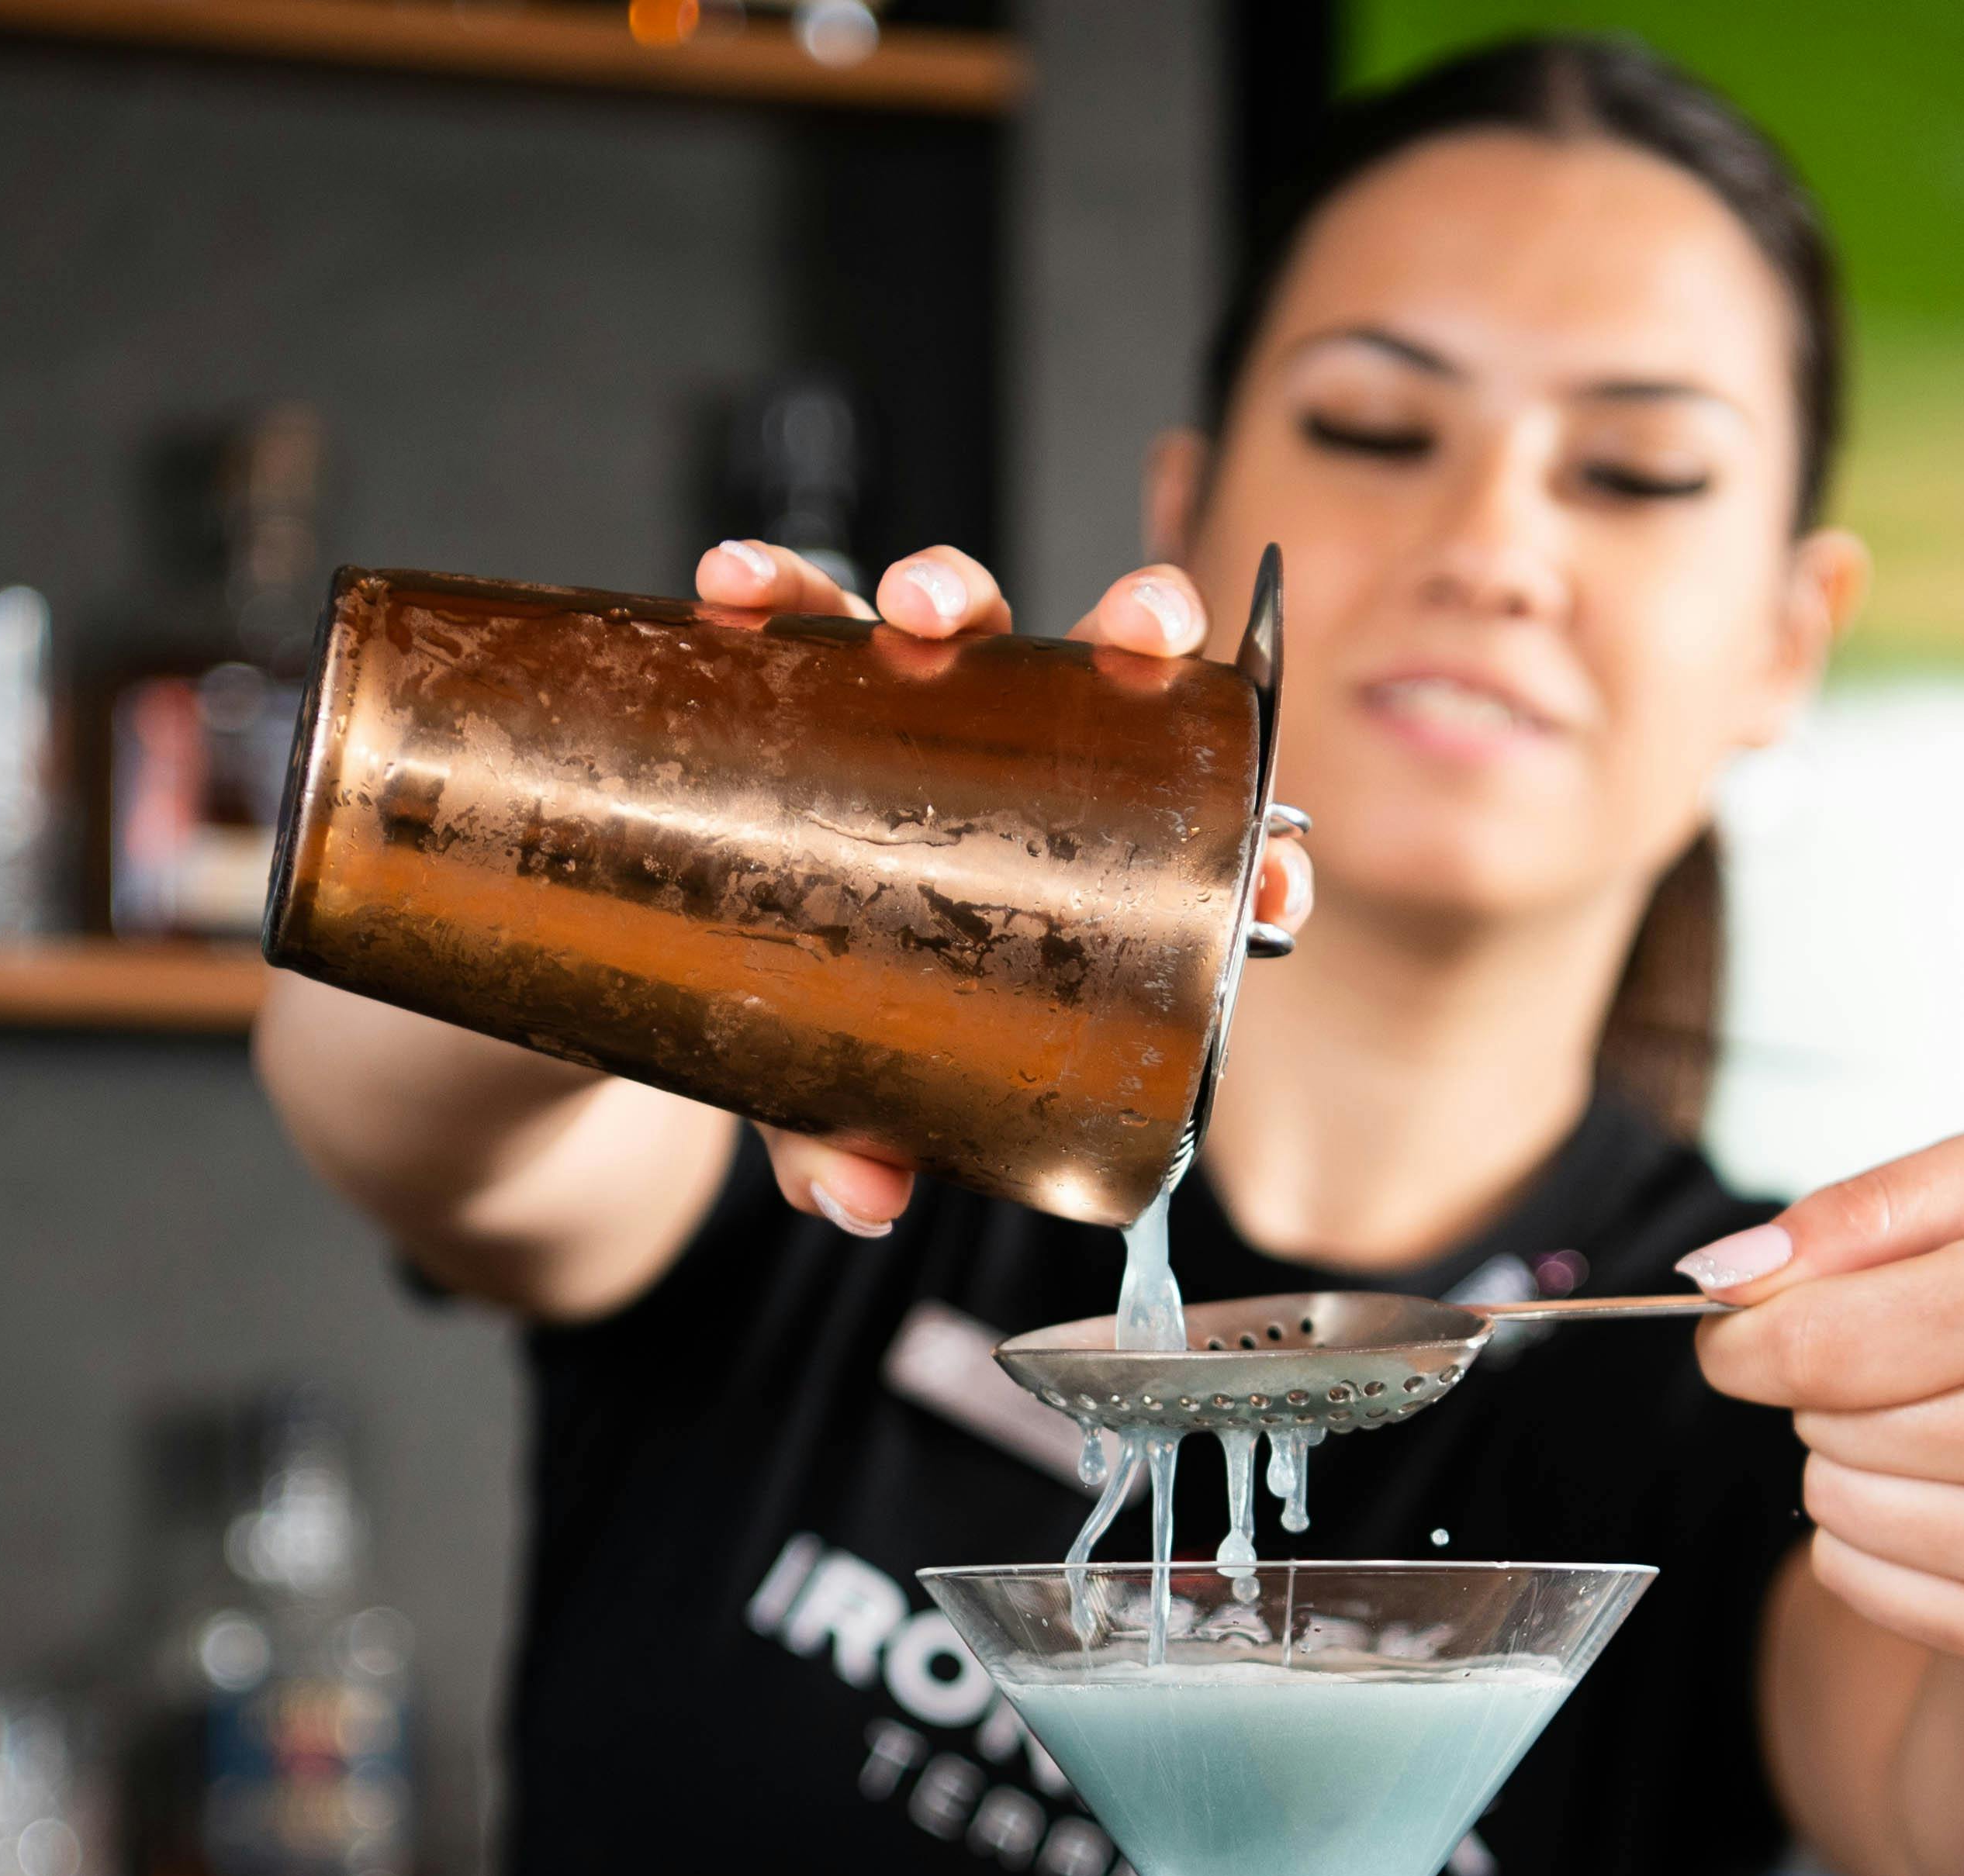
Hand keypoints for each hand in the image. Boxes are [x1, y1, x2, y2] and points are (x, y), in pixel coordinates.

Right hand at [691, 537, 1312, 1235]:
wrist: (683, 959)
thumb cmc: (822, 1011)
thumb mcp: (844, 1093)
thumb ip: (855, 1135)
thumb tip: (860, 1202)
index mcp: (1061, 861)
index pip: (1185, 835)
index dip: (1251, 845)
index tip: (1280, 877)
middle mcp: (1000, 761)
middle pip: (1095, 676)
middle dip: (1135, 632)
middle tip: (1142, 633)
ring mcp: (904, 710)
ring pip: (956, 620)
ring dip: (953, 586)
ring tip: (922, 607)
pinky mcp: (797, 680)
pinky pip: (795, 616)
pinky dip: (777, 591)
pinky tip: (740, 591)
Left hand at [1684, 1128, 1963, 1687]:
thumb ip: (1858, 1209)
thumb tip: (1723, 1275)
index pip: (1824, 1342)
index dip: (1748, 1336)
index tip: (1742, 1329)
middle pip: (1825, 1424)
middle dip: (1833, 1388)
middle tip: (1924, 1367)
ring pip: (1833, 1506)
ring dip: (1851, 1461)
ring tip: (1952, 1427)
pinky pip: (1856, 1580)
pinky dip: (1874, 1538)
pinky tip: (1963, 1498)